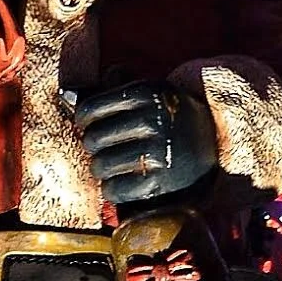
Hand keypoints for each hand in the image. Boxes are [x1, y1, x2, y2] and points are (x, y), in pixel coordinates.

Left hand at [74, 82, 217, 204]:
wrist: (216, 144)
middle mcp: (153, 119)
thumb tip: (65, 95)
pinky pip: (114, 189)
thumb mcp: (149, 94)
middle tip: (105, 150)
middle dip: (94, 148)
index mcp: (146, 92)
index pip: (90, 109)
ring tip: (114, 168)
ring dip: (103, 170)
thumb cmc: (169, 117)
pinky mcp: (161, 181)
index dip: (84, 121)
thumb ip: (110, 90)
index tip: (91, 127)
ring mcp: (158, 151)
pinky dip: (113, 190)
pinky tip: (121, 184)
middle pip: (92, 139)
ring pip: (101, 165)